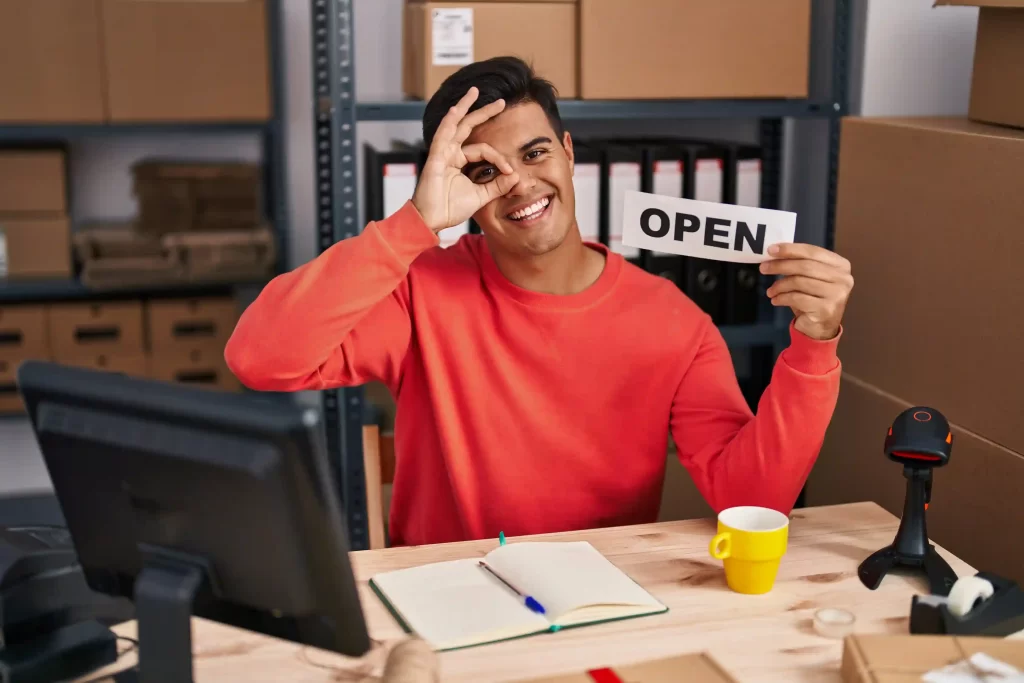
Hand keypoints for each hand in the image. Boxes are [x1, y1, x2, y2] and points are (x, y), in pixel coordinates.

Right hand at [411, 87, 519, 232]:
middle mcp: (450, 153)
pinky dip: (449, 122)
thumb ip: (497, 186)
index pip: (484, 150)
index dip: (499, 159)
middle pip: (468, 126)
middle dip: (484, 112)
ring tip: (474, 92)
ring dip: (464, 107)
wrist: (432, 221)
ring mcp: (442, 153)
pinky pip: (442, 136)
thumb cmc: (450, 209)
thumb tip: (516, 176)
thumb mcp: (481, 196)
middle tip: (501, 102)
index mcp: (459, 161)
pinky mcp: (435, 158)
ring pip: (454, 124)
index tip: (511, 172)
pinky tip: (456, 109)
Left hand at [761, 243, 852, 340]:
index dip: (790, 249)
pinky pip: (796, 298)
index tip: (771, 250)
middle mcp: (843, 278)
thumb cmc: (813, 299)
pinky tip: (775, 300)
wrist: (821, 328)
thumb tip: (774, 252)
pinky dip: (782, 298)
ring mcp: (836, 294)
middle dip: (781, 265)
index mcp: (840, 265)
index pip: (813, 251)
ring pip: (799, 282)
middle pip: (805, 266)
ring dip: (779, 285)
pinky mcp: (826, 309)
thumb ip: (799, 264)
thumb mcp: (809, 278)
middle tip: (763, 268)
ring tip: (770, 290)